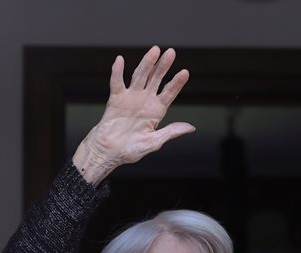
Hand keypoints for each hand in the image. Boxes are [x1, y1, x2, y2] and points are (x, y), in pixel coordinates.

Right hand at [73, 46, 194, 185]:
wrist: (109, 152)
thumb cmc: (131, 150)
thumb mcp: (154, 142)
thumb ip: (171, 132)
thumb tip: (191, 127)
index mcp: (157, 110)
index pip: (169, 93)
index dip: (177, 83)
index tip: (185, 72)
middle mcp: (145, 100)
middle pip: (156, 79)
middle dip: (163, 66)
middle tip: (171, 52)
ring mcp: (131, 98)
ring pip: (140, 76)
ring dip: (146, 63)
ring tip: (154, 50)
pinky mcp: (116, 99)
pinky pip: (117, 83)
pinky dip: (117, 71)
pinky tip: (120, 60)